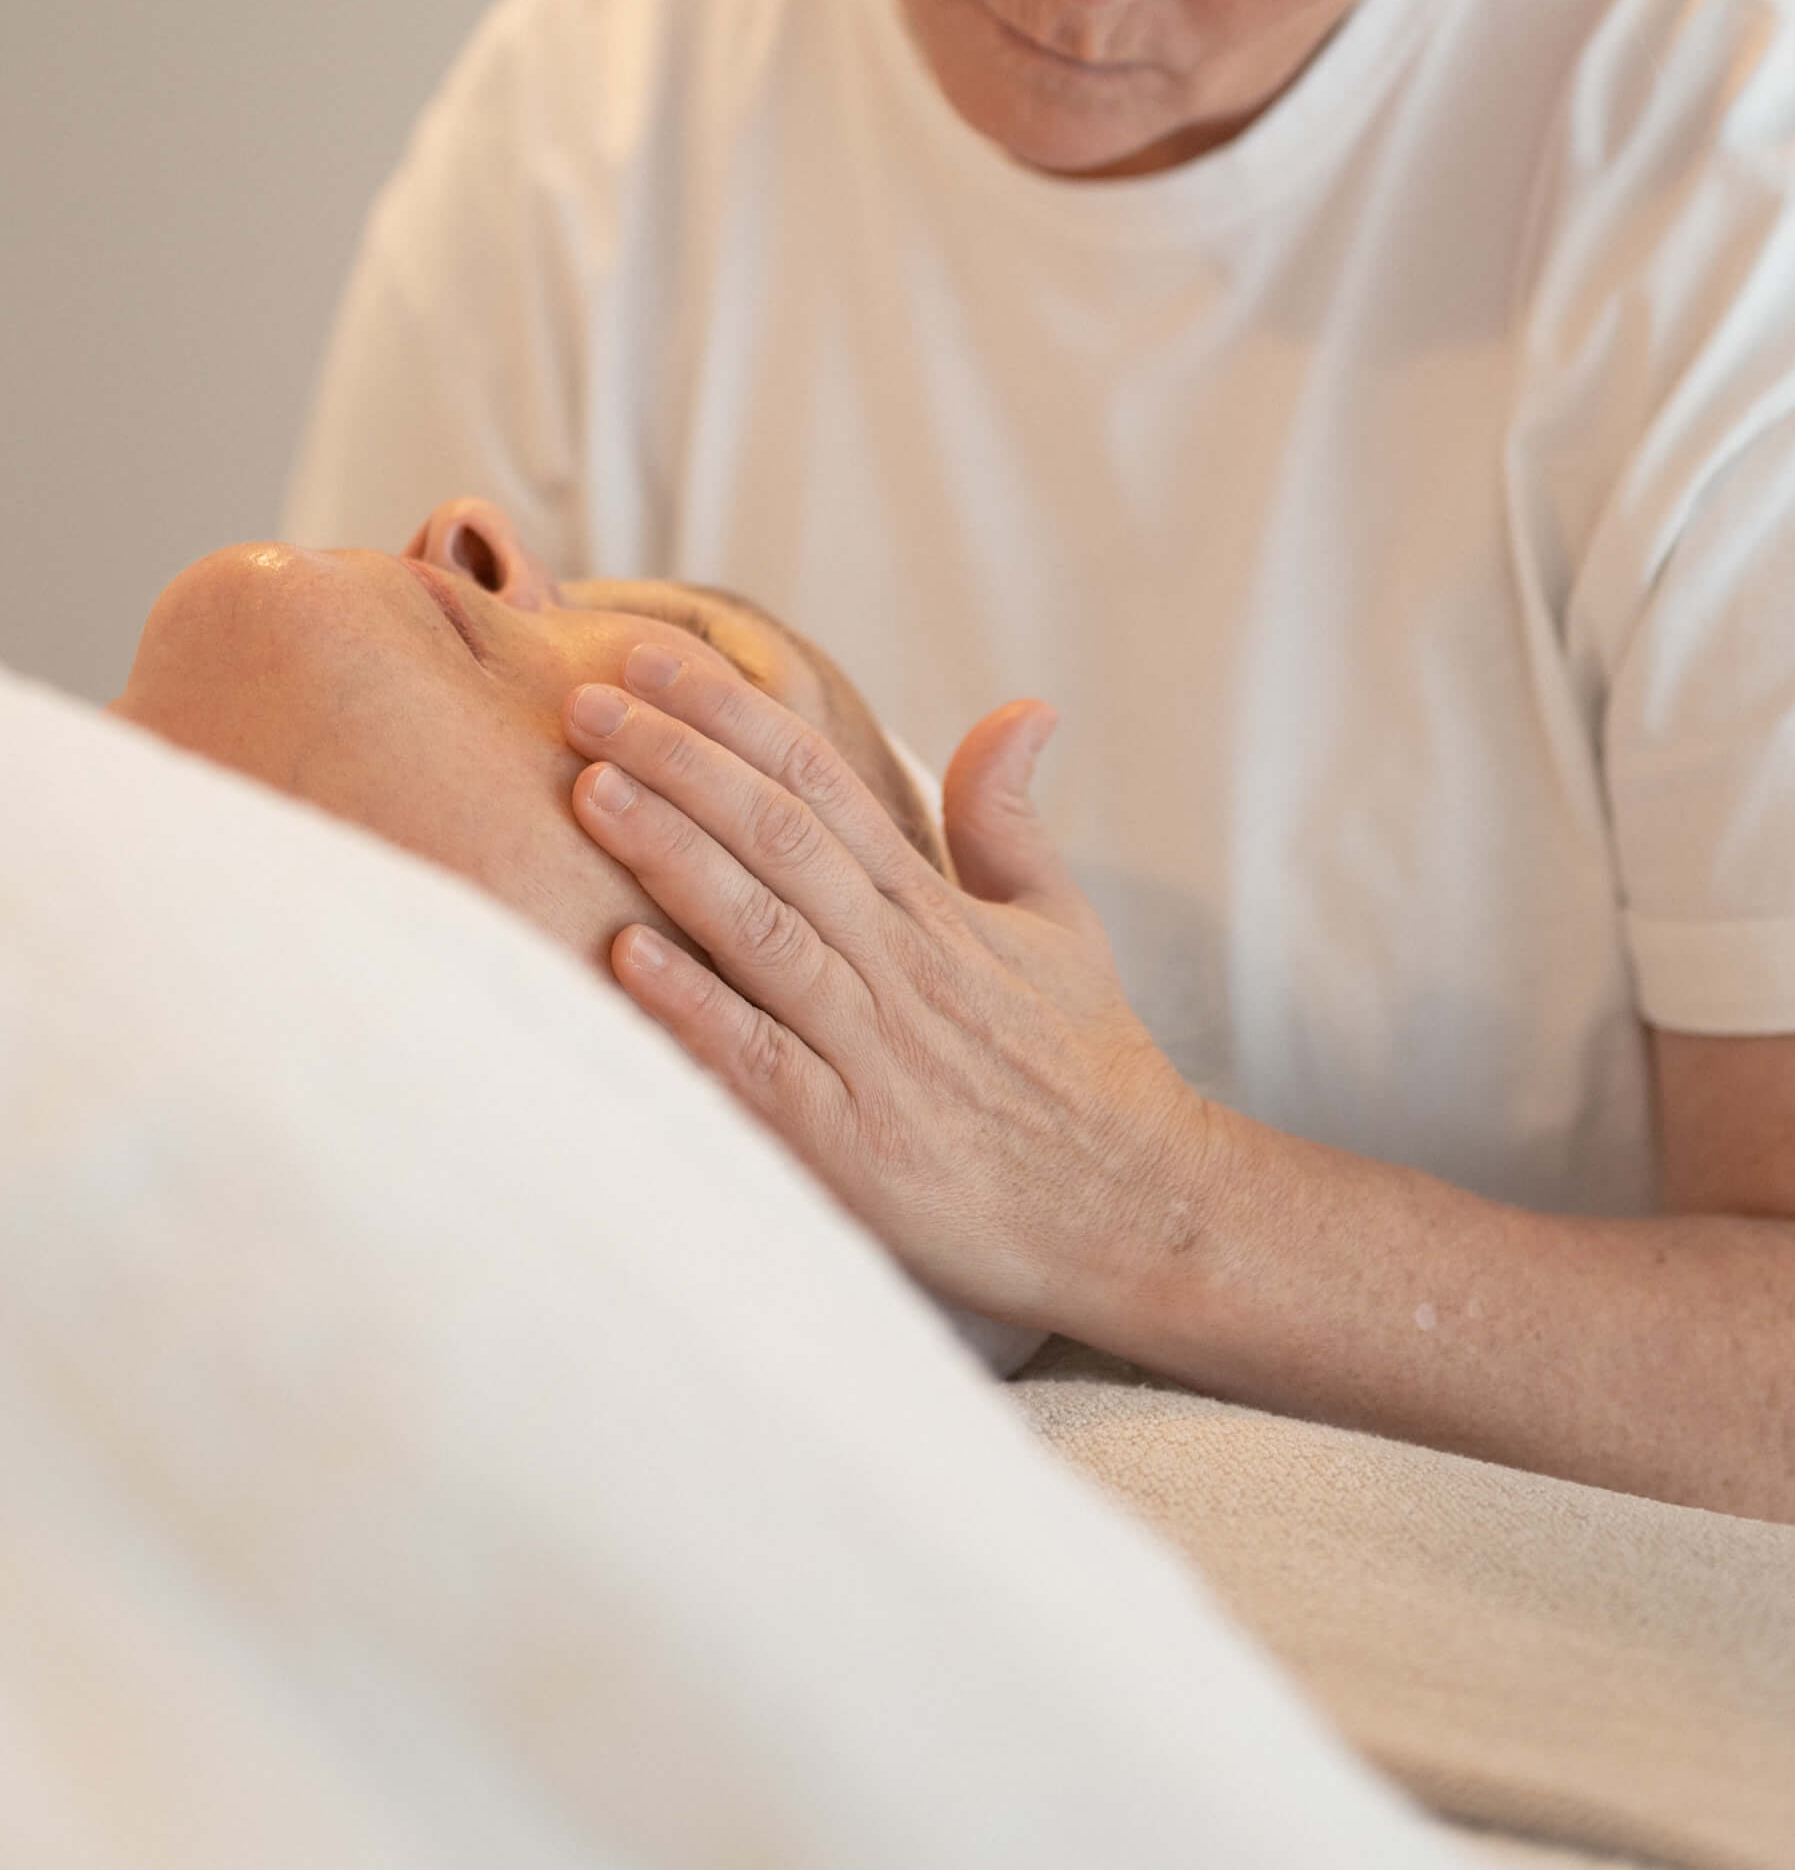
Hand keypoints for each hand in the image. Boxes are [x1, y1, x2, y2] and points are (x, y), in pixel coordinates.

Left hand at [560, 648, 1217, 1331]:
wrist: (1134, 1209)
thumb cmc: (1087, 1065)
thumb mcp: (1060, 924)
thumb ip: (1008, 819)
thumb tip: (1022, 707)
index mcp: (935, 908)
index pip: (820, 780)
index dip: (733, 712)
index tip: (654, 659)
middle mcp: (900, 964)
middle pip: (777, 834)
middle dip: (677, 758)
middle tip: (585, 699)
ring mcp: (874, 1052)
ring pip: (761, 928)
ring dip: (671, 856)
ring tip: (589, 791)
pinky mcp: (851, 1145)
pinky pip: (760, 1062)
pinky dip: (695, 1006)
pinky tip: (625, 957)